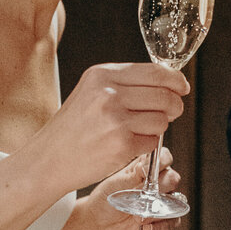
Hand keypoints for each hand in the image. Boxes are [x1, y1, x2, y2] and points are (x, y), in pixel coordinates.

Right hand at [41, 62, 188, 191]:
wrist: (48, 159)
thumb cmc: (73, 128)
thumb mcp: (91, 92)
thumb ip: (125, 84)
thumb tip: (168, 82)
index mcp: (103, 74)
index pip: (156, 71)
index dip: (176, 80)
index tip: (182, 88)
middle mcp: (109, 93)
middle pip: (165, 95)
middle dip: (174, 106)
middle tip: (170, 113)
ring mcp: (116, 119)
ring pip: (162, 119)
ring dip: (158, 128)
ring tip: (138, 131)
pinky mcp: (122, 144)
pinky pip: (153, 141)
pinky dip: (146, 145)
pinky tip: (128, 145)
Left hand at [63, 150, 182, 229]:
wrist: (100, 224)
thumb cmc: (106, 199)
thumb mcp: (115, 184)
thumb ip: (133, 175)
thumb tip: (145, 166)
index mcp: (147, 168)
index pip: (164, 157)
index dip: (162, 161)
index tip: (149, 170)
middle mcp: (159, 184)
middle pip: (173, 178)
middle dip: (159, 187)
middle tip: (142, 196)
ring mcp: (163, 202)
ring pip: (176, 201)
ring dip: (158, 209)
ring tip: (138, 217)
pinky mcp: (164, 222)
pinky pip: (172, 222)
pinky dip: (160, 227)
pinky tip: (145, 227)